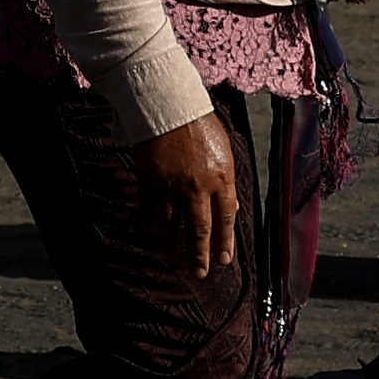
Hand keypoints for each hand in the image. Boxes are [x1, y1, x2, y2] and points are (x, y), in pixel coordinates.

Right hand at [141, 108, 240, 273]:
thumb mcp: (224, 152)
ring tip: (171, 260)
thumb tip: (231, 210)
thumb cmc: (200, 125)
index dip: (224, 243)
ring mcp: (170, 185)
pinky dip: (148, 222)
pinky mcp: (148, 180)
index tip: (222, 261)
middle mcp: (196, 187)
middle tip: (199, 274)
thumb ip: (226, 182)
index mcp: (221, 179)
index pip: (225, 220)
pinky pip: (147, 208)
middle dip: (198, 255)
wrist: (169, 105)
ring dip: (170, 246)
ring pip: (170, 225)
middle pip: (198, 230)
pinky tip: (151, 231)